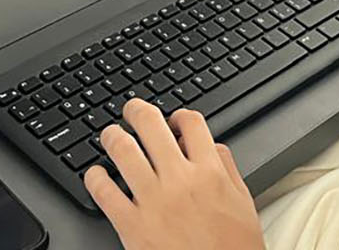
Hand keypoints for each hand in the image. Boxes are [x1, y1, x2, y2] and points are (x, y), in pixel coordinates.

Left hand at [84, 100, 264, 249]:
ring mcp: (153, 201)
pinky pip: (104, 192)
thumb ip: (228, 169)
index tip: (172, 120)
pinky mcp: (131, 226)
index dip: (178, 115)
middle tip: (130, 111)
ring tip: (110, 135)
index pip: (191, 122)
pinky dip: (94, 177)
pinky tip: (95, 174)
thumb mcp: (244, 203)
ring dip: (112, 136)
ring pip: (122, 150)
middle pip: (151, 125)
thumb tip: (212, 146)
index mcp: (210, 173)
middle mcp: (180, 180)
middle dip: (136, 111)